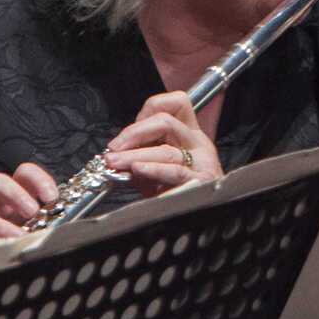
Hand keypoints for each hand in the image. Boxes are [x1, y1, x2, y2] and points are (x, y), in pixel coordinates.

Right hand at [0, 162, 58, 292]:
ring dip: (3, 228)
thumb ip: (44, 226)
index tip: (52, 198)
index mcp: (12, 199)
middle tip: (33, 212)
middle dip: (16, 194)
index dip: (38, 180)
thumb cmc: (7, 249)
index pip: (23, 175)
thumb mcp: (28, 233)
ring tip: (19, 239)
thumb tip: (72, 229)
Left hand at [102, 91, 221, 197]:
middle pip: (166, 122)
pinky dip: (154, 169)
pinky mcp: (201, 183)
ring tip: (116, 163)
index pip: (176, 103)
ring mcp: (202, 163)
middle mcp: (198, 144)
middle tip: (114, 148)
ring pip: (165, 150)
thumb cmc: (180, 193)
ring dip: (134, 155)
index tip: (127, 131)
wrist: (204, 215)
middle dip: (134, 133)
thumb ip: (141, 156)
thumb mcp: (158, 168)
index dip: (147, 111)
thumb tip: (116, 154)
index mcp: (190, 134)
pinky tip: (139, 171)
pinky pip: (175, 171)